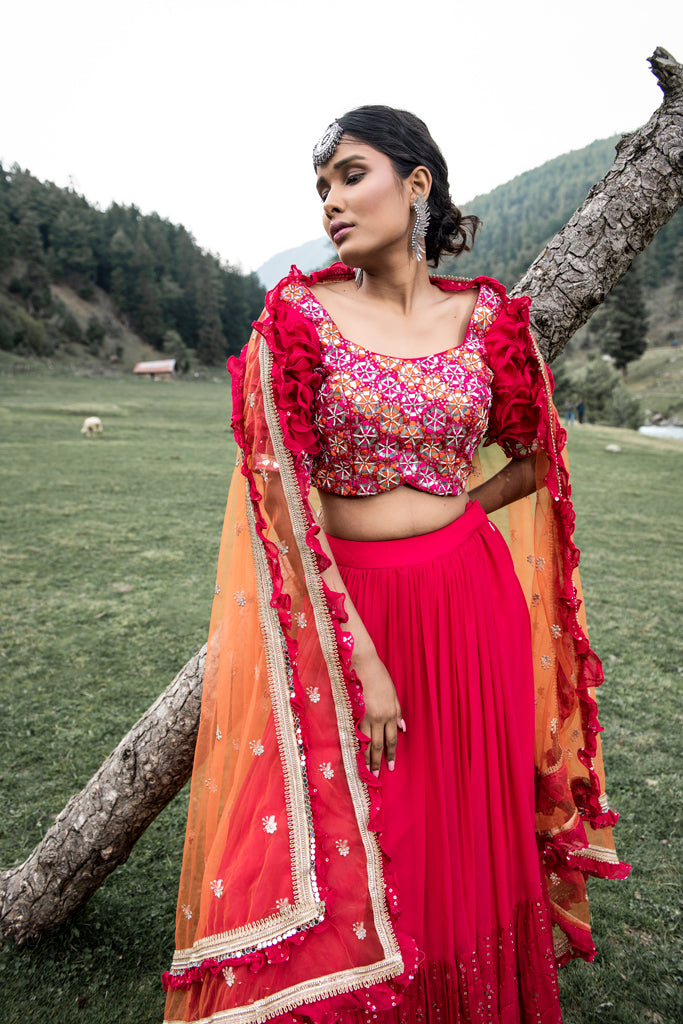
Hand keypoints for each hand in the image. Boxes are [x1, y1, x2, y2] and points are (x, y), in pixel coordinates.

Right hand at [354, 650, 403, 776]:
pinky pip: (355, 732)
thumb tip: (403, 728)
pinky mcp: (353, 712)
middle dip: (378, 761)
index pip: (391, 739)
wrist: (362, 663)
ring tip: (365, 771)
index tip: (390, 767)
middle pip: (378, 744)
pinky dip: (354, 744)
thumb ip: (397, 712)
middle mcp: (379, 718)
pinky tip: (353, 754)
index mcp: (390, 713)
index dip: (391, 754)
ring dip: (366, 758)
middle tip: (376, 776)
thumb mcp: (393, 693)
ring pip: (366, 742)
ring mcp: (365, 715)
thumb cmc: (379, 675)